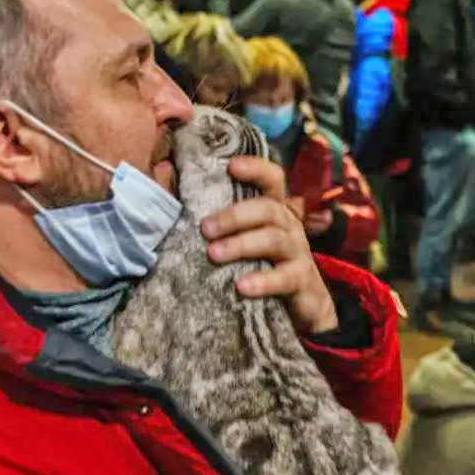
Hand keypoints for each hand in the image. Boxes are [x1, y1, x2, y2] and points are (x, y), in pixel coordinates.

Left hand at [201, 157, 337, 334]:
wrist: (303, 307)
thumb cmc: (263, 266)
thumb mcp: (245, 240)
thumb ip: (218, 221)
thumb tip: (170, 181)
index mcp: (274, 212)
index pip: (272, 180)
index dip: (256, 169)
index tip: (232, 166)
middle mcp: (288, 226)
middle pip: (268, 209)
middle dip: (234, 216)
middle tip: (205, 228)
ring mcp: (298, 252)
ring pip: (273, 240)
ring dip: (241, 244)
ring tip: (213, 254)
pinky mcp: (301, 280)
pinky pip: (285, 278)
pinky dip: (263, 281)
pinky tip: (242, 287)